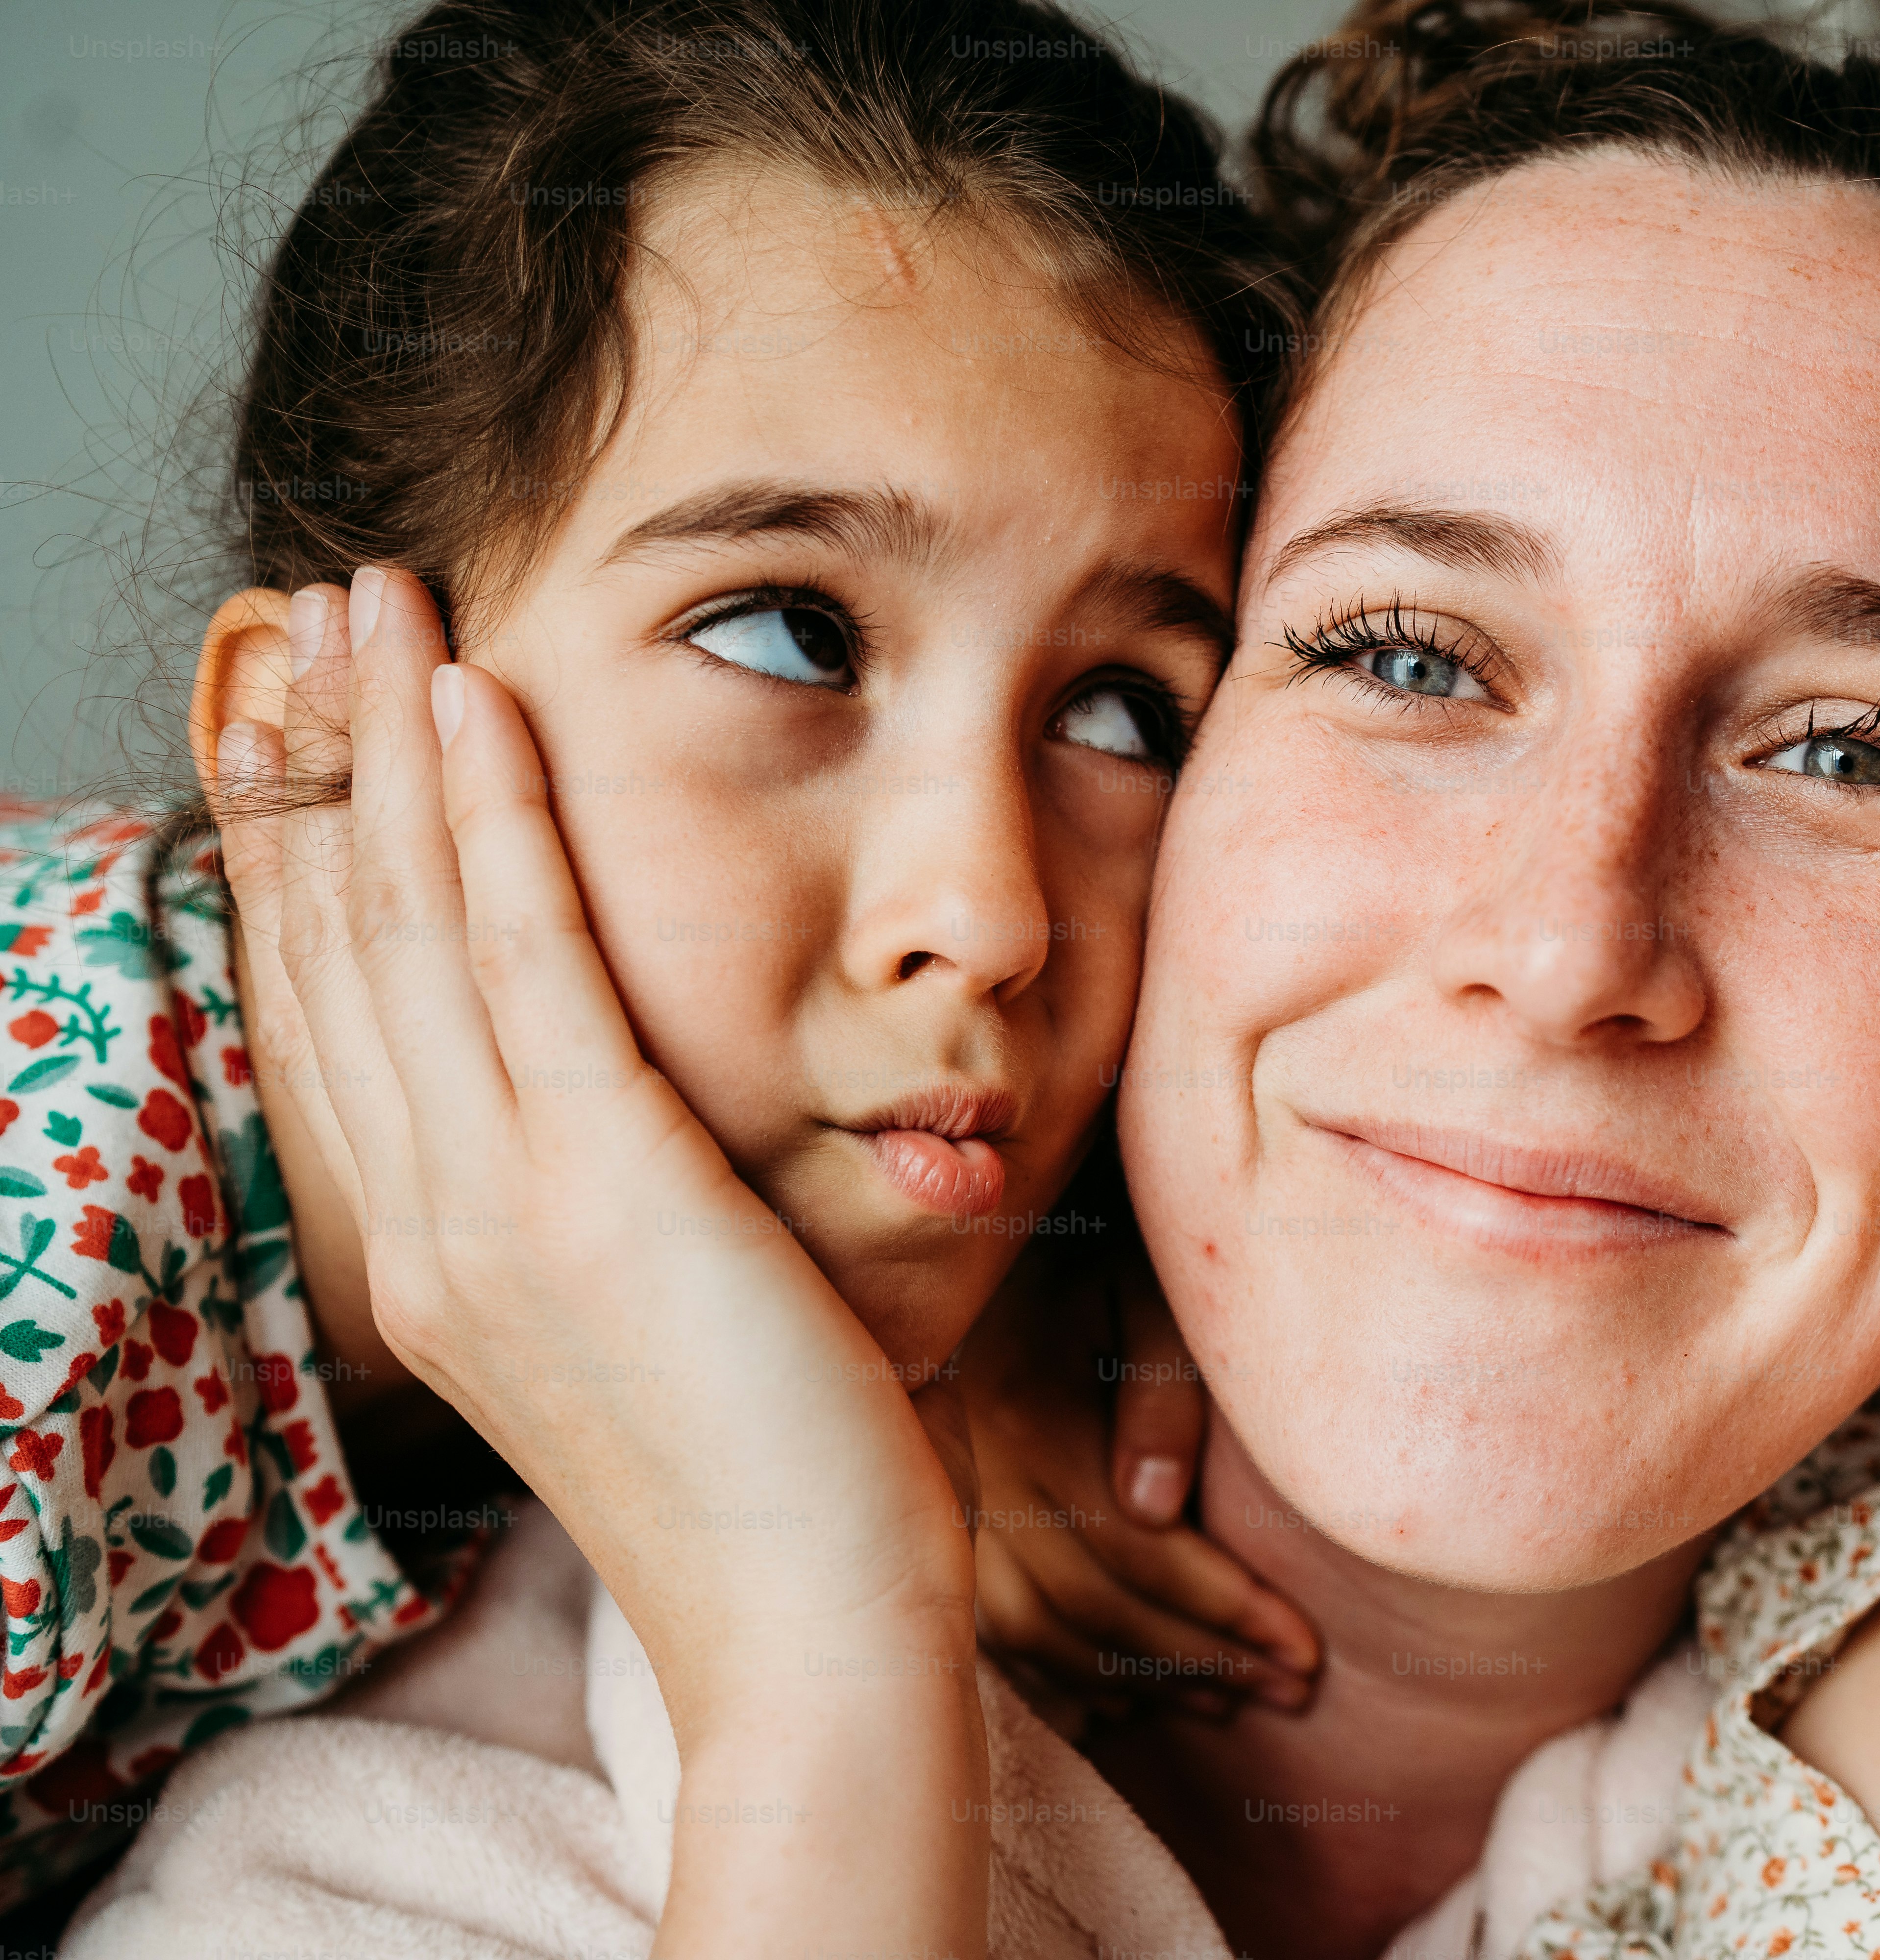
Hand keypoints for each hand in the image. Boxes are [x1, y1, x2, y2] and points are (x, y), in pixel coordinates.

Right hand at [215, 568, 986, 1953]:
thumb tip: (610, 1117)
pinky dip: (497, 821)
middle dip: (330, 764)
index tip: (320, 732)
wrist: (804, 1624)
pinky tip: (484, 706)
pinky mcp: (594, 1185)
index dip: (317, 857)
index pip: (341, 1014)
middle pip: (347, 942)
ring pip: (414, 922)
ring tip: (378, 601)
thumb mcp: (640, 1321)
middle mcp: (423, 1219)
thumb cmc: (763, 1474)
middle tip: (324, 611)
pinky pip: (525, 958)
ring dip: (394, 745)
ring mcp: (490, 1203)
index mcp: (428, 1253)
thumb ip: (590, 1210)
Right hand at [956, 1217, 1318, 1715]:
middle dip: (1200, 1659)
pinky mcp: (937, 1509)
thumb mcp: (1148, 1282)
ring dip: (1132, 1679)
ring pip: (1034, 1632)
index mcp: (1029, 1416)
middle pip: (1092, 1608)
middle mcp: (977, 1470)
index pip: (1141, 1554)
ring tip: (1223, 1701)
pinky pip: (984, 1625)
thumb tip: (1154, 1508)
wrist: (993, 1218)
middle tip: (1292, 1690)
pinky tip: (1112, 1706)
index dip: (1229, 1613)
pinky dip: (1050, 1676)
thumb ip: (1159, 1385)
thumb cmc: (1101, 1238)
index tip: (1308, 1655)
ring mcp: (947, 1495)